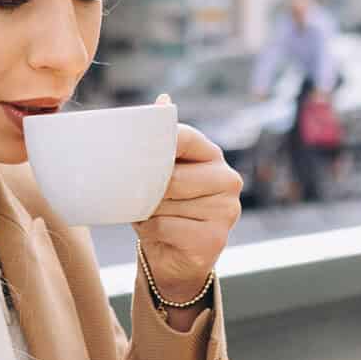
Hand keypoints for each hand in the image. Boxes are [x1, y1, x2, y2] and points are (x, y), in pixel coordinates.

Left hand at [136, 94, 239, 311]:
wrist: (174, 260)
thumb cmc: (162, 209)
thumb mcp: (159, 173)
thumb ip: (159, 141)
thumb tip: (163, 100)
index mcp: (212, 156)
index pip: (182, 137)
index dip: (153, 144)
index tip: (132, 152)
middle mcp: (228, 179)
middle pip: (171, 174)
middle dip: (146, 188)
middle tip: (135, 195)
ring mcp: (226, 210)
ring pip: (165, 202)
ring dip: (146, 211)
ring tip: (149, 215)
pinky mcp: (215, 238)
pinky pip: (165, 226)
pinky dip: (150, 231)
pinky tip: (157, 233)